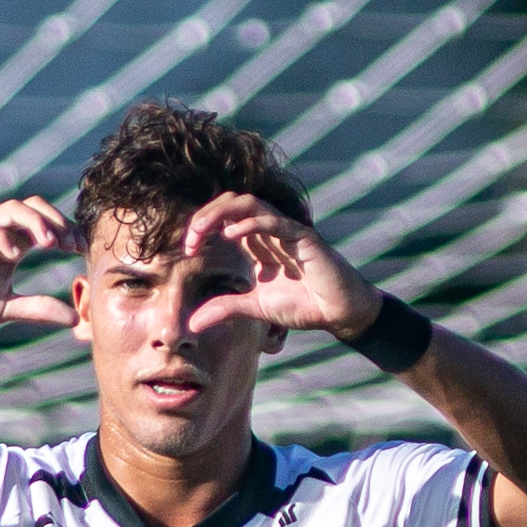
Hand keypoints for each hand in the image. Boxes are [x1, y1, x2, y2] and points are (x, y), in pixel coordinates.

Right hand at [0, 198, 82, 333]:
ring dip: (34, 222)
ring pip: (10, 209)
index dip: (66, 230)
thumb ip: (38, 308)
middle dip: (55, 220)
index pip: (45, 223)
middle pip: (32, 206)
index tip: (81, 249)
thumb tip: (74, 318)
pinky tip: (14, 255)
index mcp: (10, 244)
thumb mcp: (6, 307)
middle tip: (70, 244)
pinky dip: (0, 236)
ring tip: (49, 243)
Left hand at [178, 189, 382, 339]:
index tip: (188, 250)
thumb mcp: (255, 307)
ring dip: (221, 212)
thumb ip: (225, 308)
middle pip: (233, 203)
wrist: (338, 312)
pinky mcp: (304, 238)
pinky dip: (251, 224)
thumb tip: (192, 323)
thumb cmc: (303, 304)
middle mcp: (269, 231)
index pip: (224, 218)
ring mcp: (286, 231)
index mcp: (257, 241)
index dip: (202, 227)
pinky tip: (231, 235)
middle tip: (190, 239)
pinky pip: (276, 222)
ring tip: (202, 230)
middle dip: (206, 215)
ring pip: (250, 203)